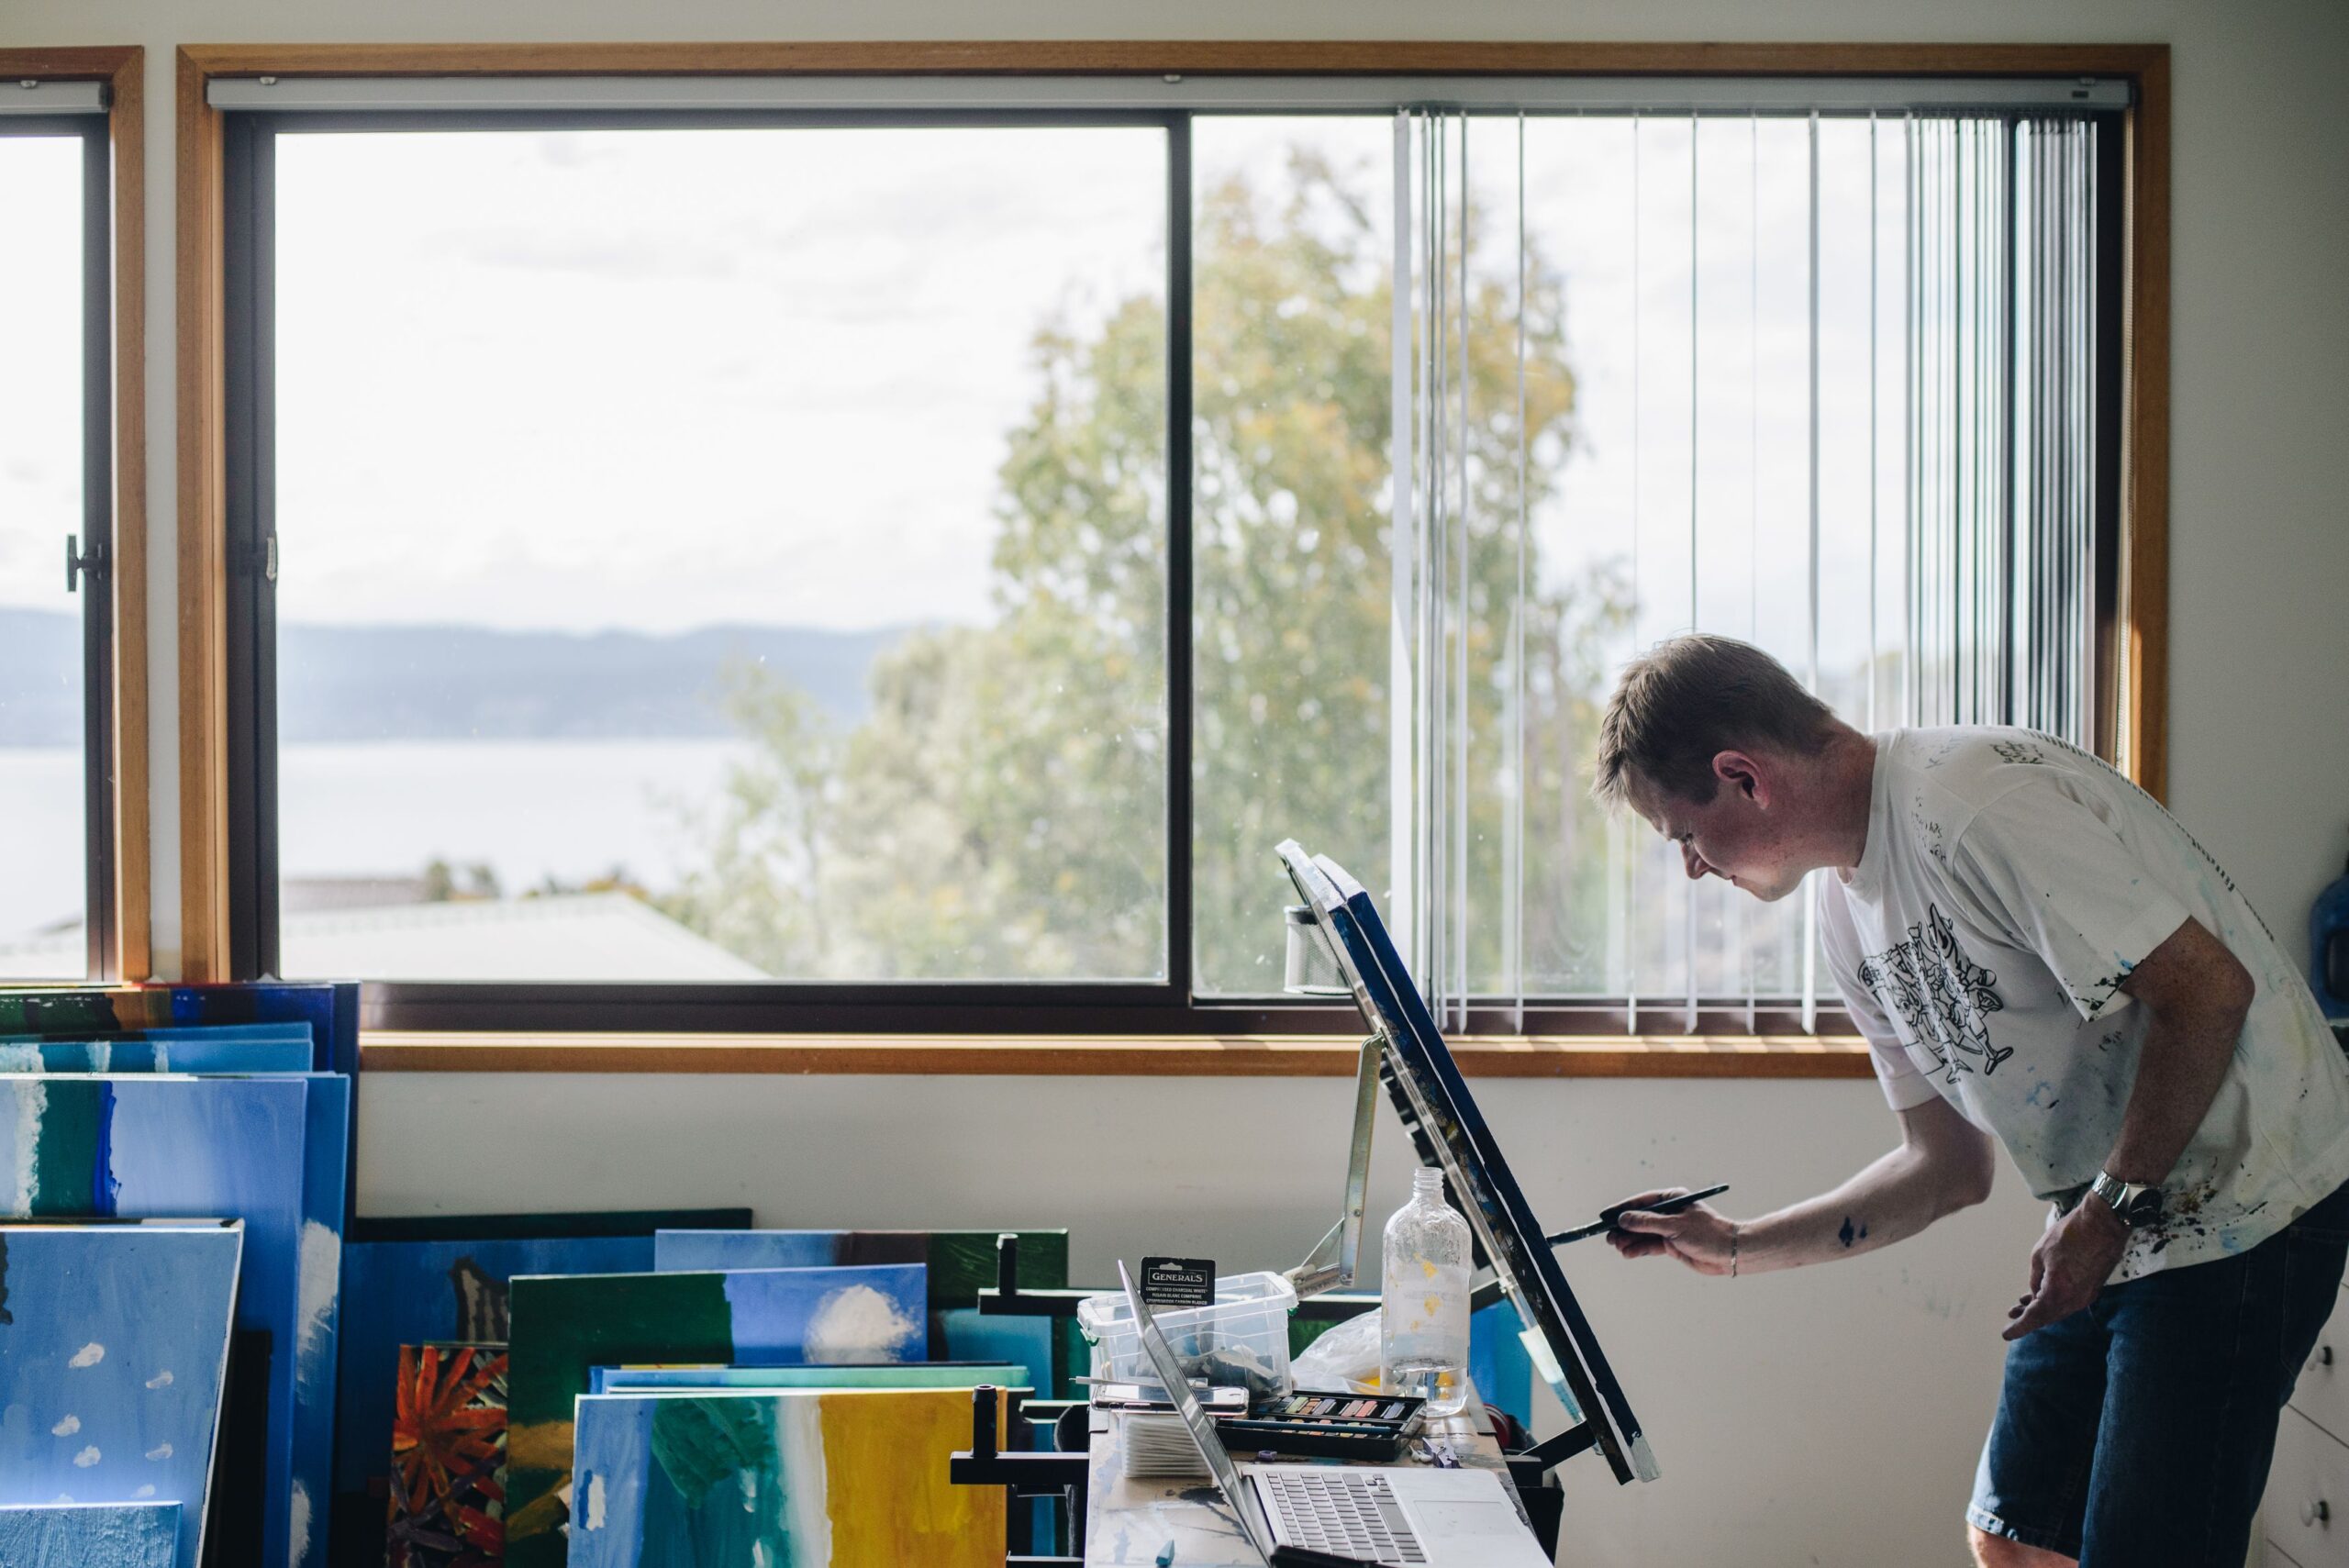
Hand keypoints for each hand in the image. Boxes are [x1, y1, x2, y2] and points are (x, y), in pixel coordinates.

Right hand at [1607, 1187, 1736, 1276]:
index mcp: (1671, 1199)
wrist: (1730, 1253)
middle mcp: (1669, 1213)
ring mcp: (1670, 1229)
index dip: (1622, 1209)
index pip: (1641, 1202)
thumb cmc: (1707, 1233)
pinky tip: (1628, 1253)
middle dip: (1624, 1228)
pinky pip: (1650, 1245)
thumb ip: (1647, 1223)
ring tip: (1617, 1246)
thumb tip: (1623, 1219)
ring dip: (1629, 1240)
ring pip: (1643, 1234)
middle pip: (1639, 1219)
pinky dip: (1639, 1249)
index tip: (1605, 1215)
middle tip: (1609, 1236)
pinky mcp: (1672, 1245)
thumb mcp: (1674, 1225)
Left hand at [2004, 1197, 2128, 1339]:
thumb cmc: (2069, 1235)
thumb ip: (2035, 1279)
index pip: (2036, 1317)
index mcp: (2059, 1292)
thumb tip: (2035, 1293)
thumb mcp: (2040, 1254)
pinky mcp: (2092, 1289)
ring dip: (2041, 1308)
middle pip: (2048, 1316)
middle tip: (2011, 1313)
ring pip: (2059, 1310)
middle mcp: (2075, 1300)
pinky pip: (2069, 1302)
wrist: (2104, 1224)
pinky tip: (2041, 1294)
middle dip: (2028, 1316)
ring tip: (2022, 1302)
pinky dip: (2054, 1301)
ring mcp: (2086, 1296)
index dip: (2020, 1327)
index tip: (2006, 1335)